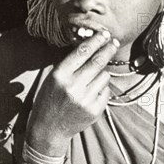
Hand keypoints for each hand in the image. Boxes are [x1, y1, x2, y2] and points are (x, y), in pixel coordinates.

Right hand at [26, 31, 118, 154]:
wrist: (49, 128)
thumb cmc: (51, 99)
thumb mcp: (54, 78)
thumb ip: (71, 64)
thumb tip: (92, 46)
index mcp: (60, 75)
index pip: (82, 52)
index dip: (96, 41)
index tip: (104, 34)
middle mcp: (73, 86)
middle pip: (98, 62)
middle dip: (108, 49)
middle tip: (114, 42)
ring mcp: (85, 99)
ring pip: (105, 76)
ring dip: (102, 73)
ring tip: (91, 79)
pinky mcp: (94, 110)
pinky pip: (106, 91)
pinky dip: (102, 89)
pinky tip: (91, 93)